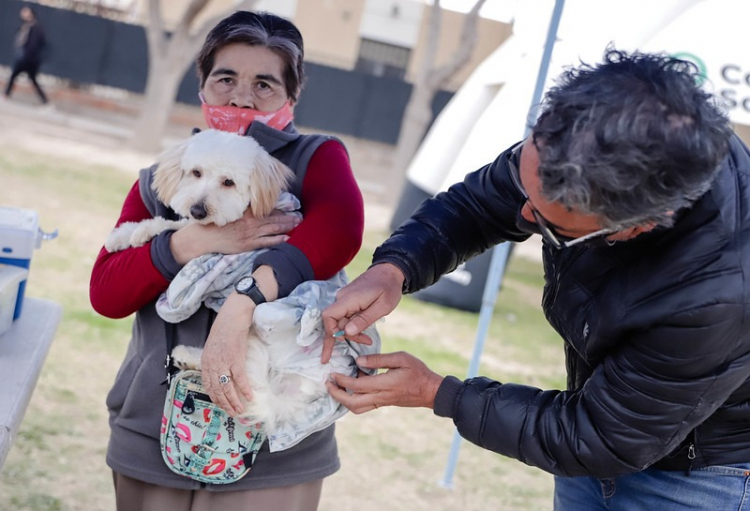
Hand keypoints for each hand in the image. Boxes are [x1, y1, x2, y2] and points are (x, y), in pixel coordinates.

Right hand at [171, 209, 299, 263]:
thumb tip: (254, 205)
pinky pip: (266, 242)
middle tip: (299, 217)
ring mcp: (250, 234)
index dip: (280, 209)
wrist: (203, 237)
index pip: (267, 209)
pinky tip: (287, 238)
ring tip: (297, 225)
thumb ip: (242, 209)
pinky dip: (278, 240)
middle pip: (274, 219)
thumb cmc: (214, 223)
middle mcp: (250, 222)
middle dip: (288, 218)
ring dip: (287, 226)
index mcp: (246, 212)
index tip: (290, 208)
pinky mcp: (248, 244)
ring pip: (273, 229)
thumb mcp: (229, 211)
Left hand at [201, 293, 254, 415]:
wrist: (233, 317)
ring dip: (234, 401)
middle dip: (224, 404)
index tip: (222, 406)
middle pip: (217, 390)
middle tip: (232, 413)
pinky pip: (240, 378)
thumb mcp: (214, 346)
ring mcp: (224, 362)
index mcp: (206, 362)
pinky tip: (249, 397)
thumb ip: (214, 359)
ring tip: (240, 410)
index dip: (215, 398)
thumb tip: (220, 371)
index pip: (208, 385)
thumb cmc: (225, 329)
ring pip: (227, 388)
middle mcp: (212, 364)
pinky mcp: (236, 359)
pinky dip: (244, 389)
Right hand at [321, 263, 404, 362]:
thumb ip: (364, 319)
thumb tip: (347, 332)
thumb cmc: (389, 287)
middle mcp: (342, 298)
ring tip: (367, 340)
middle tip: (366, 343)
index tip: (345, 340)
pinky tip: (361, 333)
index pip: (328, 316)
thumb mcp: (383, 306)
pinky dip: (351, 326)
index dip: (332, 331)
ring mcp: (344, 299)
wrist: (389, 271)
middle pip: (335, 322)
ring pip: (340, 321)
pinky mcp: (348, 301)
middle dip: (346, 336)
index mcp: (349, 299)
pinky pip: (345, 316)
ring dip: (351, 332)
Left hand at [326, 352, 443, 412]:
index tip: (332, 374)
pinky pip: (364, 406)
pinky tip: (352, 387)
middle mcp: (380, 397)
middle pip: (352, 403)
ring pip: (357, 408)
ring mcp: (382, 402)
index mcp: (384, 385)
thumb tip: (358, 360)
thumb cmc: (418, 372)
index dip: (341, 381)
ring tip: (336, 387)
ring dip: (343, 399)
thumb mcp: (401, 358)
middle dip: (337, 395)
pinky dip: (353, 399)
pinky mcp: (383, 403)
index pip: (356, 386)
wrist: (431, 392)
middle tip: (328, 384)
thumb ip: (379, 359)